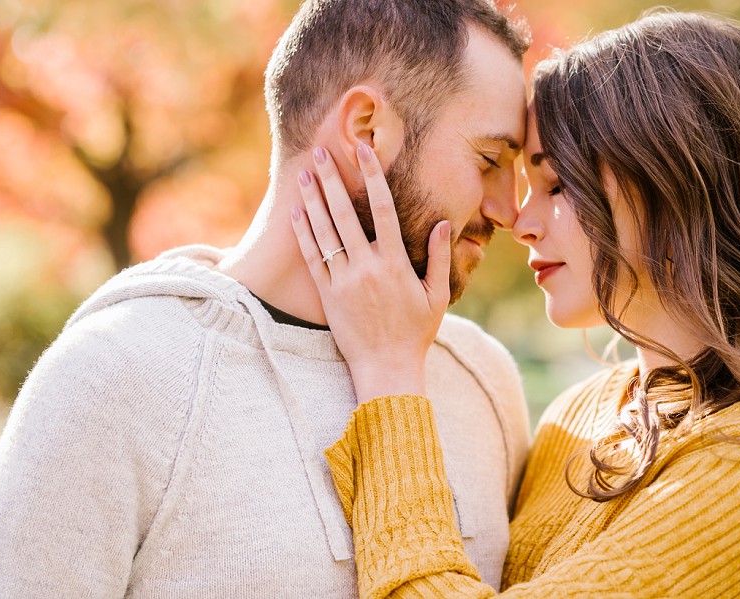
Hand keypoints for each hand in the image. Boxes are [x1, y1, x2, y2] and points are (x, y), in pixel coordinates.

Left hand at [290, 144, 450, 401]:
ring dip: (312, 200)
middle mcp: (366, 267)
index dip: (372, 176)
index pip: (383, 208)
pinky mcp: (327, 295)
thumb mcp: (437, 296)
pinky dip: (303, 234)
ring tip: (302, 174)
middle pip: (345, 213)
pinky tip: (296, 213)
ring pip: (324, 232)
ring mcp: (343, 281)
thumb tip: (443, 223)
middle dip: (331, 179)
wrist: (386, 368)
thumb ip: (441, 258)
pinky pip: (311, 258)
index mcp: (395, 263)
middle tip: (319, 152)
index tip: (364, 151)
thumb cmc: (416, 333)